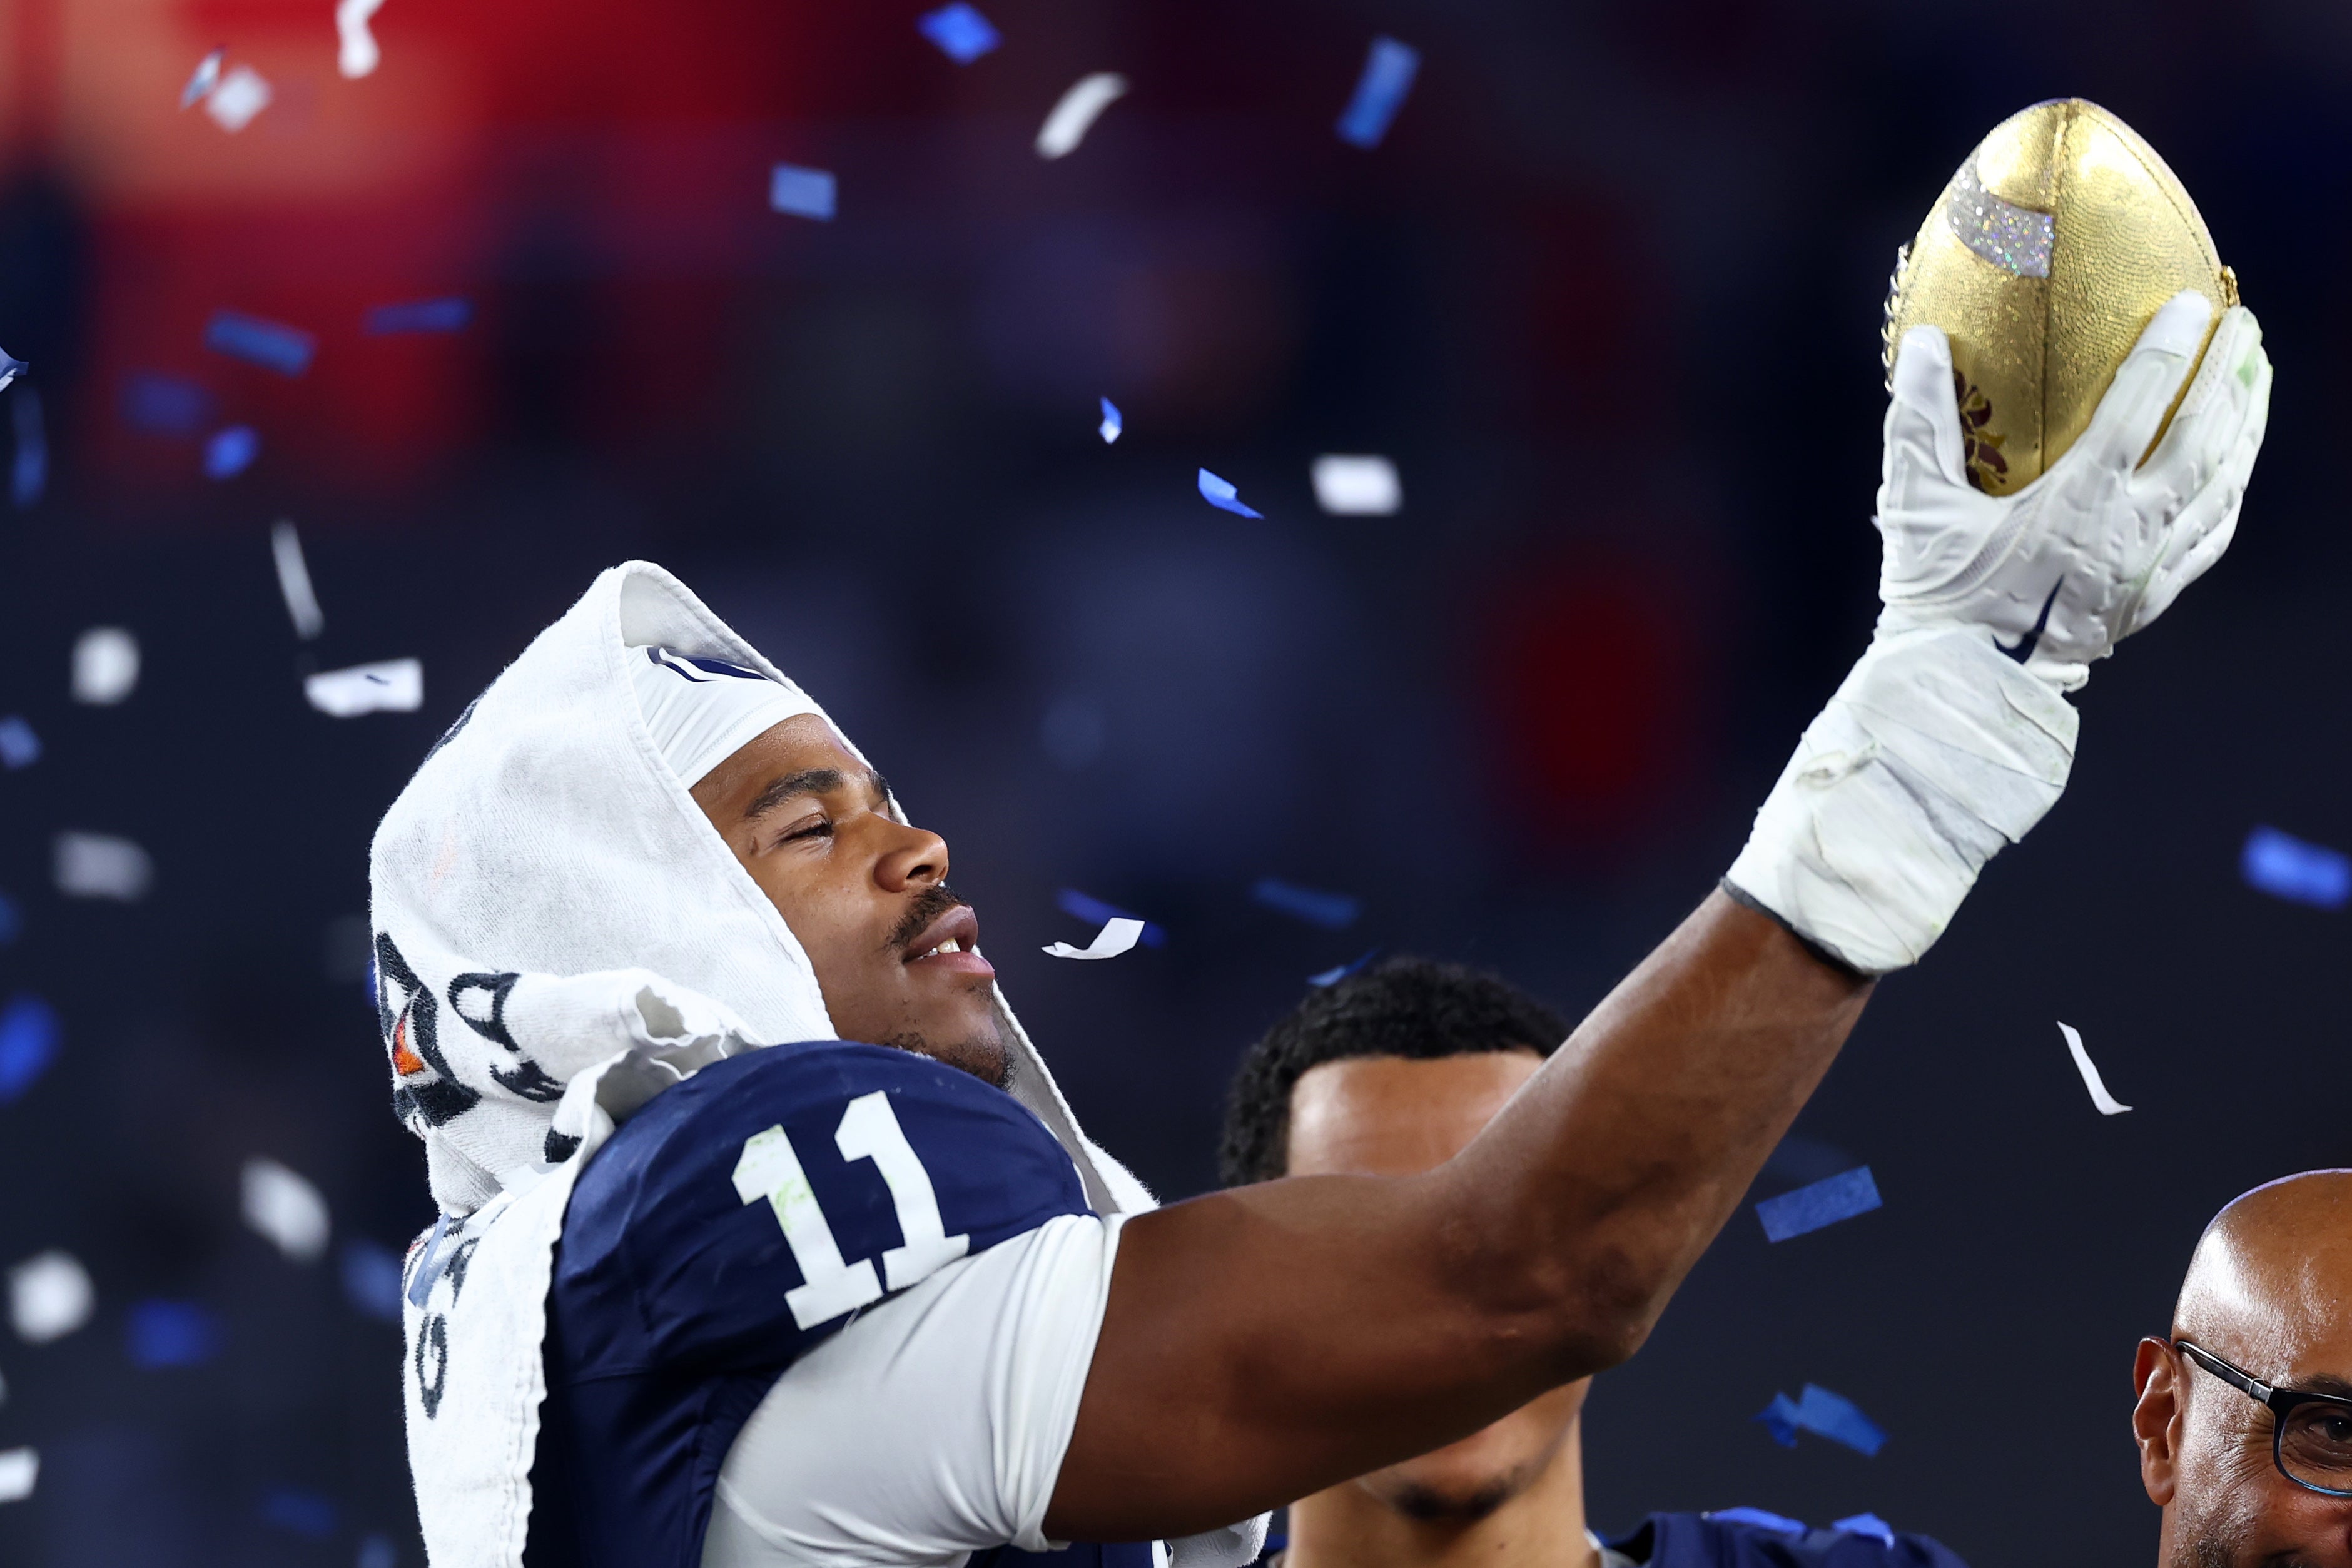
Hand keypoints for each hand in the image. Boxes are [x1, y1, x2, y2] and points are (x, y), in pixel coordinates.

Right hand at [1875, 291, 2270, 691]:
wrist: (1960, 691)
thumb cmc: (1937, 600)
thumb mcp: (1916, 509)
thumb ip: (1918, 425)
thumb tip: (1918, 344)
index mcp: (2079, 501)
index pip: (2140, 405)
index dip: (2171, 348)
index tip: (2195, 304)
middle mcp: (2130, 530)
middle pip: (2202, 438)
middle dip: (2228, 374)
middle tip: (2246, 324)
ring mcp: (2149, 567)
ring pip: (2221, 485)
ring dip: (2246, 426)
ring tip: (2257, 380)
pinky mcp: (2151, 598)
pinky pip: (2211, 538)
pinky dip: (2232, 494)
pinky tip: (2238, 470)